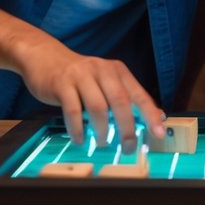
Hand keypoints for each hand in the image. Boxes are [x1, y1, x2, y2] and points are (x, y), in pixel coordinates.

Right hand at [18, 41, 165, 151]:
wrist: (45, 57)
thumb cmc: (79, 76)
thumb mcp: (104, 81)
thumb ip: (125, 97)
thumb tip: (153, 118)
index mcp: (117, 71)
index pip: (139, 95)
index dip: (150, 115)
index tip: (159, 134)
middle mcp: (102, 70)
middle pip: (120, 101)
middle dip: (127, 128)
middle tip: (128, 147)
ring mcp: (81, 75)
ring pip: (98, 107)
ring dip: (102, 130)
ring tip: (102, 143)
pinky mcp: (61, 84)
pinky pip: (73, 110)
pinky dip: (78, 129)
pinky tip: (79, 139)